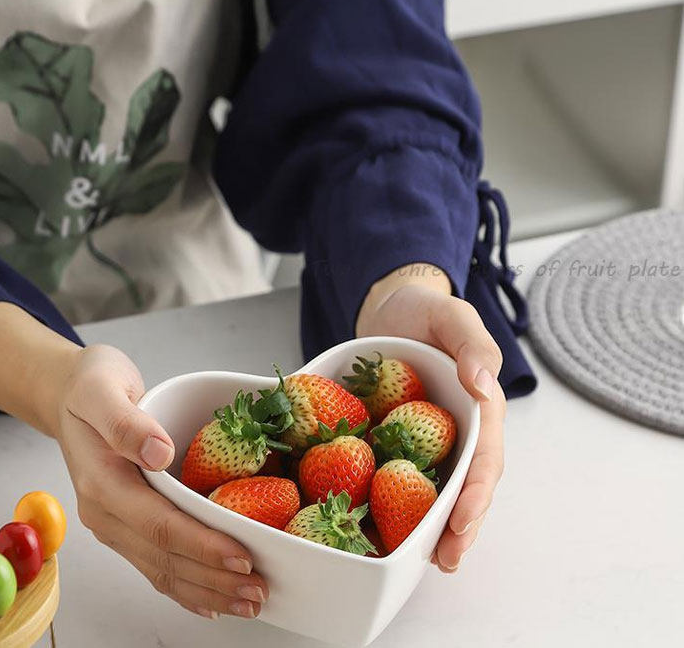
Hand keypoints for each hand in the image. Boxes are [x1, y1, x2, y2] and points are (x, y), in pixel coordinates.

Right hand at [51, 344, 267, 618]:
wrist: (68, 393)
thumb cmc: (90, 387)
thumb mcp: (102, 390)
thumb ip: (126, 423)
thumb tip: (159, 453)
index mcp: (102, 483)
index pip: (159, 525)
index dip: (202, 545)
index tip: (242, 556)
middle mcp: (105, 512)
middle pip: (164, 557)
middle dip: (214, 578)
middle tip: (258, 590)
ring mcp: (113, 522)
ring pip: (162, 568)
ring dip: (206, 590)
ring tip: (247, 601)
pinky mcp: (124, 522)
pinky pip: (154, 562)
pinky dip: (184, 586)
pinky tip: (210, 600)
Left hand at [356, 264, 504, 572]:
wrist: (391, 308)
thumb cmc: (425, 309)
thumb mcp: (451, 314)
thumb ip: (472, 344)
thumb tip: (484, 384)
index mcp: (479, 405)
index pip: (485, 455)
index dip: (477, 492)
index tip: (463, 521)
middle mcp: (459, 429)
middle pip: (467, 484)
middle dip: (461, 525)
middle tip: (446, 559)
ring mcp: (430, 438)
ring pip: (439, 488)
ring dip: (435, 526)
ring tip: (424, 561)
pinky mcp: (400, 439)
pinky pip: (401, 472)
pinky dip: (398, 502)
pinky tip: (383, 528)